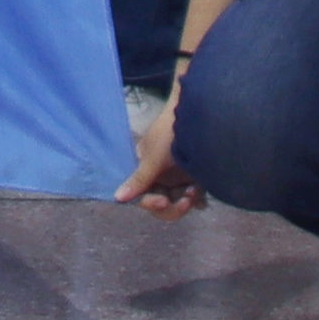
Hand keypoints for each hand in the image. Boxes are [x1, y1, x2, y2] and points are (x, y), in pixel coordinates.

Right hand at [117, 87, 200, 212]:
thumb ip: (138, 180)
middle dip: (173, 206)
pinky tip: (201, 195)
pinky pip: (193, 195)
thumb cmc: (169, 133)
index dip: (151, 203)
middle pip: (161, 203)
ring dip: (186, 202)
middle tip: (186, 201)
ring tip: (196, 191)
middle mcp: (159, 175)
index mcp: (144, 169)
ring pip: (178, 201)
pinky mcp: (194, 174)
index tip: (163, 202)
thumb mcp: (153, 158)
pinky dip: (196, 198)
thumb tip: (116, 198)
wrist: (196, 113)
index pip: (143, 196)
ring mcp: (177, 175)